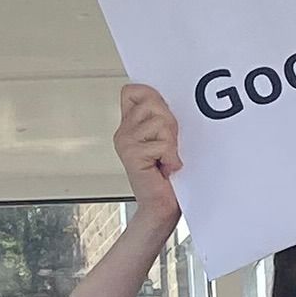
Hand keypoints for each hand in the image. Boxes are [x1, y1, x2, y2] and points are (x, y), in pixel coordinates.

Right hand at [113, 82, 182, 235]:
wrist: (161, 206)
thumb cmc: (167, 176)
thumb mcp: (167, 139)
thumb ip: (161, 117)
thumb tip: (164, 98)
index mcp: (129, 126)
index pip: (132, 91)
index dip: (151, 97)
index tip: (162, 120)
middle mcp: (124, 133)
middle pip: (152, 101)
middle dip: (169, 123)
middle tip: (167, 146)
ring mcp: (125, 143)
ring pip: (160, 122)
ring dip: (171, 143)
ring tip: (166, 158)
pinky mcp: (132, 155)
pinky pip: (162, 143)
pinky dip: (171, 158)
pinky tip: (165, 168)